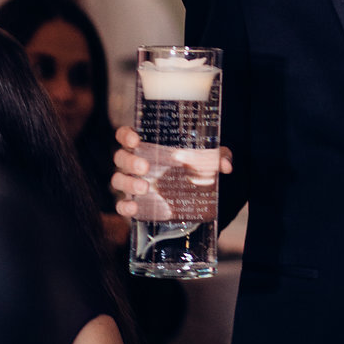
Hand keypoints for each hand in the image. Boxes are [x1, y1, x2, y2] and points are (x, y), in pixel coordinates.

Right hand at [111, 126, 232, 216]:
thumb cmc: (191, 169)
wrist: (189, 197)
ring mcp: (131, 183)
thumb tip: (226, 165)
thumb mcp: (206, 161)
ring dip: (127, 183)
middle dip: (130, 161)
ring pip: (117, 180)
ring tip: (145, 187)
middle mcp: (134, 163)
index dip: (126, 135)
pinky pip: (120, 205)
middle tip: (146, 167)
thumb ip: (217, 157)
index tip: (135, 139)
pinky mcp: (133, 203)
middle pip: (120, 157)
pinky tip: (133, 208)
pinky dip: (123, 207)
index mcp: (146, 146)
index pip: (125, 135)